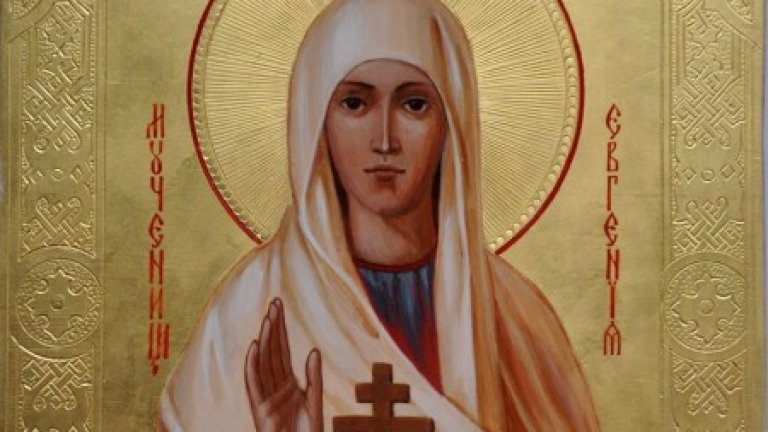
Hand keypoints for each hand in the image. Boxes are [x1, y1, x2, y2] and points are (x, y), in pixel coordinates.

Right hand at [245, 298, 322, 431]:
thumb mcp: (315, 402)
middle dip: (273, 327)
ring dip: (265, 340)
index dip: (281, 328)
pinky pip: (254, 383)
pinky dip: (252, 365)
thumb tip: (312, 351)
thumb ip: (314, 378)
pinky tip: (254, 346)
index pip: (283, 349)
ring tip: (268, 319)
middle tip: (274, 303)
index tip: (278, 306)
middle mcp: (275, 386)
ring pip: (264, 363)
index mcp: (288, 382)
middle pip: (273, 351)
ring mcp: (266, 396)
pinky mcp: (260, 410)